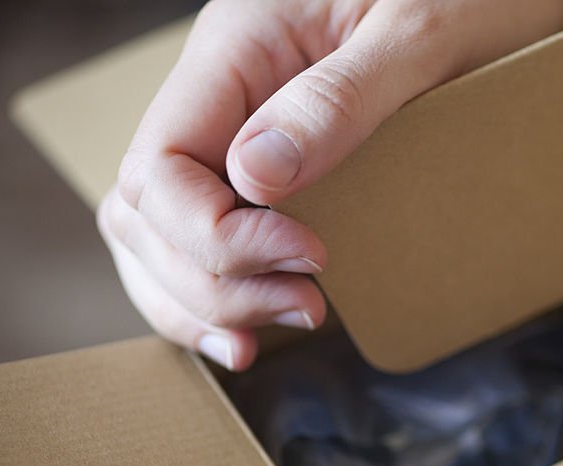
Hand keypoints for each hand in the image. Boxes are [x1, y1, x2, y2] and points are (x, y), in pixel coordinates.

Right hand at [97, 0, 562, 369]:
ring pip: (157, 232)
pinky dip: (214, 288)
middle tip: (306, 306)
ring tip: (271, 331)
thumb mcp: (416, 36)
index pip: (160, 164)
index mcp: (239, 46)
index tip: (307, 255)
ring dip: (202, 299)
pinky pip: (203, 232)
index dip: (213, 235)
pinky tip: (248, 326)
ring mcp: (236, 125)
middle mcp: (221, 89)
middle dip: (211, 280)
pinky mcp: (267, 158)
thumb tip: (255, 180)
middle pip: (146, 209)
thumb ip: (336, 101)